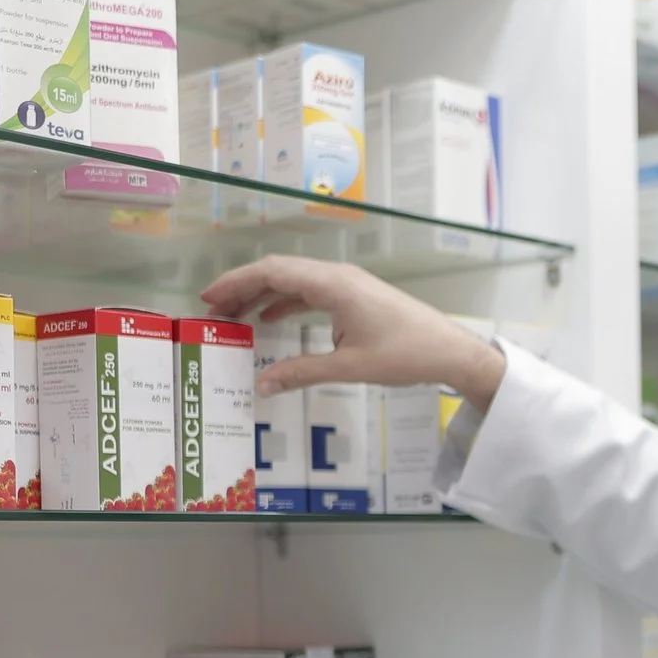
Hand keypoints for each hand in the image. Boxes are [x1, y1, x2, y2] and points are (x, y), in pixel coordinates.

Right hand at [198, 254, 506, 410]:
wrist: (449, 350)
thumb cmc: (405, 355)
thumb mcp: (350, 367)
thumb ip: (302, 373)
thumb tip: (261, 385)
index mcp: (334, 285)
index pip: (273, 272)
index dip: (237, 282)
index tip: (208, 298)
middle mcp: (337, 277)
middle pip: (278, 273)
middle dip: (242, 289)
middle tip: (211, 312)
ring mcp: (346, 286)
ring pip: (293, 283)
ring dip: (261, 296)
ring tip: (231, 317)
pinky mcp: (354, 298)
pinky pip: (310, 293)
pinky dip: (285, 304)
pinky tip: (268, 321)